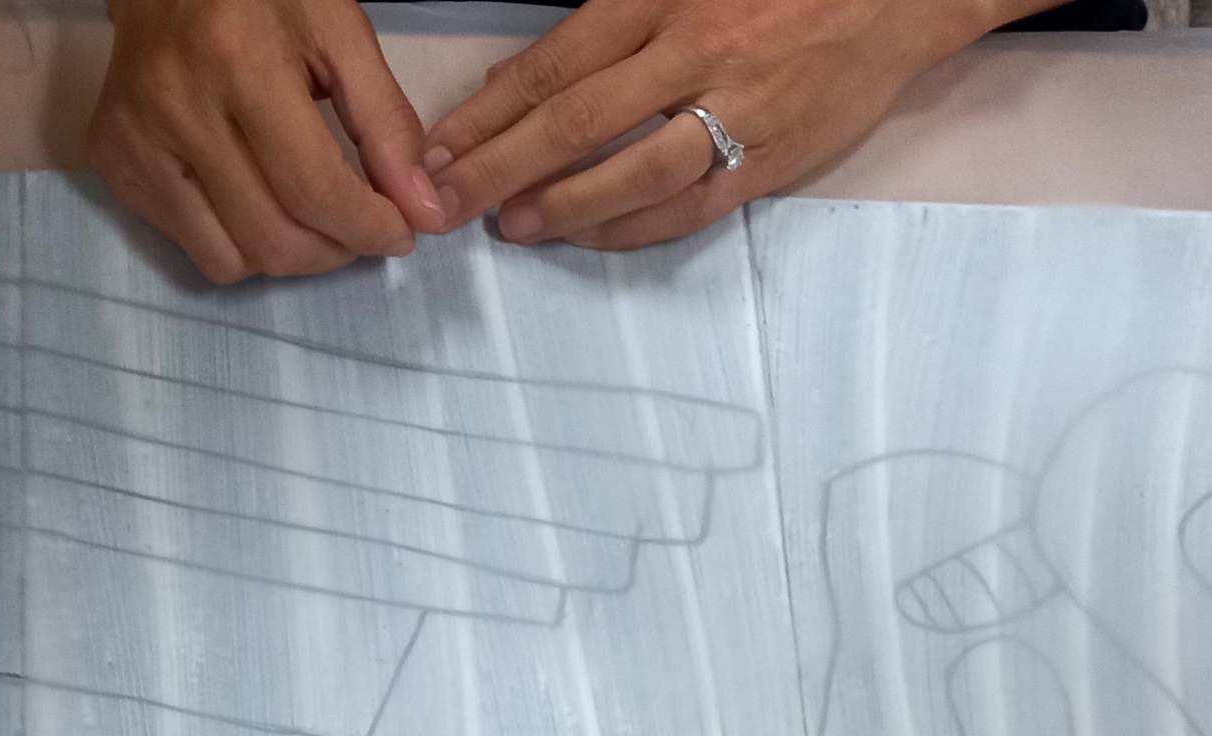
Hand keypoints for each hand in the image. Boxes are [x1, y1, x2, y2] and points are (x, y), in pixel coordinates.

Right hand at [92, 0, 446, 282]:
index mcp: (237, 59)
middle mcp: (175, 106)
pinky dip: (240, 242)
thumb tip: (421, 209)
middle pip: (273, 236)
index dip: (368, 227)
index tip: (400, 232)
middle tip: (361, 227)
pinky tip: (257, 198)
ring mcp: (136, 141)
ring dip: (289, 256)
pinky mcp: (115, 164)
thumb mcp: (338, 31)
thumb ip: (385, 122)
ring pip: (231, 259)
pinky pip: (194, 245)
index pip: (311, 187)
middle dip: (336, 250)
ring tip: (312, 218)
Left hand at [422, 0, 985, 253]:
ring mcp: (736, 109)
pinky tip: (587, 237)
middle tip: (446, 203)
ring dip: (561, 206)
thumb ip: (606, 22)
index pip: (553, 64)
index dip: (486, 114)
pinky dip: (632, 227)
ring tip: (510, 227)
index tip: (436, 150)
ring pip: (630, 171)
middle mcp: (693, 51)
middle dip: (498, 168)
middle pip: (574, 122)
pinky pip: (691, 204)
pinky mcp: (774, 157)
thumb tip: (522, 79)